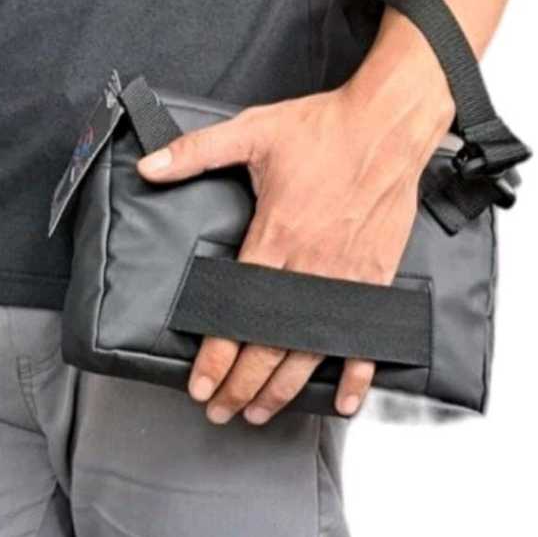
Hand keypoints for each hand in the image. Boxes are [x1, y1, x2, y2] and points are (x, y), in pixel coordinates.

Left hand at [137, 40, 453, 423]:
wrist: (388, 124)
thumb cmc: (324, 128)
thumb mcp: (253, 131)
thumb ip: (197, 152)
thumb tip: (149, 166)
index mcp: (276, 236)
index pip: (238, 312)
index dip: (216, 356)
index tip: (200, 383)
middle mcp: (310, 266)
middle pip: (270, 343)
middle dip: (241, 384)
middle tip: (219, 409)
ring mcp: (346, 277)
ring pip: (311, 348)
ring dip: (284, 387)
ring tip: (259, 412)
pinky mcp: (376, 277)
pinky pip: (364, 334)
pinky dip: (356, 372)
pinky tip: (342, 399)